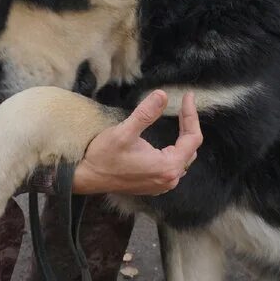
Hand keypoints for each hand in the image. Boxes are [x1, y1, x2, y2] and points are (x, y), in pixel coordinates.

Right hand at [72, 90, 201, 195]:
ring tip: (180, 118)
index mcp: (167, 166)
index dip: (192, 115)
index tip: (187, 97)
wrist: (86, 178)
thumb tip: (162, 95)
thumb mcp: (124, 132)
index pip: (193, 138)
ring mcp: (161, 185)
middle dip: (189, 125)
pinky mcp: (153, 185)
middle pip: (191, 148)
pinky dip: (176, 150)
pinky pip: (173, 166)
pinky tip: (169, 140)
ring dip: (183, 138)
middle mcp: (169, 179)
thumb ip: (146, 114)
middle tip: (183, 104)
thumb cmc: (103, 157)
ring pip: (183, 158)